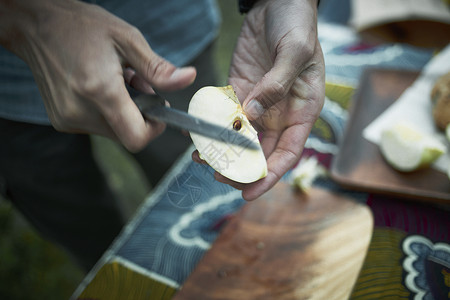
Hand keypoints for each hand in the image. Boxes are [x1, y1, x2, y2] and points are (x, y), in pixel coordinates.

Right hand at [1, 0, 195, 151]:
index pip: (136, 138)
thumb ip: (158, 68)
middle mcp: (81, 111)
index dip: (154, 129)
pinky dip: (106, 112)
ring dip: (123, 112)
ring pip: (113, 132)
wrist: (35, 26)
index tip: (158, 110)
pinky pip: (96, 127)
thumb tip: (189, 78)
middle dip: (140, 114)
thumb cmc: (82, 27)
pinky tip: (99, 88)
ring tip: (115, 81)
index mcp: (100, 91)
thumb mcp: (127, 40)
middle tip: (136, 84)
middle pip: (127, 135)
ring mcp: (68, 119)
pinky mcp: (61, 121)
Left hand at [218, 0, 324, 199]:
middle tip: (218, 175)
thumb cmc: (297, 24)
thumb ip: (276, 84)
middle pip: (261, 152)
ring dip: (223, 151)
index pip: (288, 152)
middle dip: (241, 168)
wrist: (278, 3)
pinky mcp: (239, 91)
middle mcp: (280, 113)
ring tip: (202, 158)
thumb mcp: (294, 51)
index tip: (250, 191)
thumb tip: (253, 115)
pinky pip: (225, 116)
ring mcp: (258, 103)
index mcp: (302, 110)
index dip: (270, 175)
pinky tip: (197, 134)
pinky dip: (212, 127)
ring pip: (240, 138)